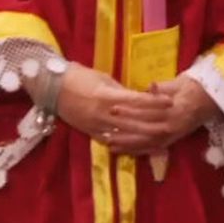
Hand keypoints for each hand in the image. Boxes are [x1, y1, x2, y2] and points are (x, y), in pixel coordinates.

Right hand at [52, 63, 168, 141]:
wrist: (52, 86)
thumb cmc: (80, 77)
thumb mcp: (104, 79)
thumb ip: (122, 91)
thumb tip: (140, 97)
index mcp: (107, 97)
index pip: (137, 101)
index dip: (155, 102)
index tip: (170, 101)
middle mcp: (103, 114)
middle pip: (134, 122)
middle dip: (154, 123)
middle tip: (171, 123)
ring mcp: (95, 125)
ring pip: (124, 134)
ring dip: (142, 137)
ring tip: (159, 137)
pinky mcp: (89, 132)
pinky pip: (110, 140)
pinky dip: (125, 143)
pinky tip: (137, 145)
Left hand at [106, 76, 217, 155]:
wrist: (214, 98)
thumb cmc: (195, 87)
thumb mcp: (181, 83)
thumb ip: (164, 87)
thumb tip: (150, 86)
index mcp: (175, 110)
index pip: (149, 111)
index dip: (130, 111)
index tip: (113, 107)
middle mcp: (173, 126)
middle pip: (144, 130)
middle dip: (124, 129)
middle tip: (106, 126)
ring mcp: (172, 136)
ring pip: (146, 143)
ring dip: (127, 144)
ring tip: (108, 142)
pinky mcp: (171, 141)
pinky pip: (152, 149)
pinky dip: (137, 151)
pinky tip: (123, 151)